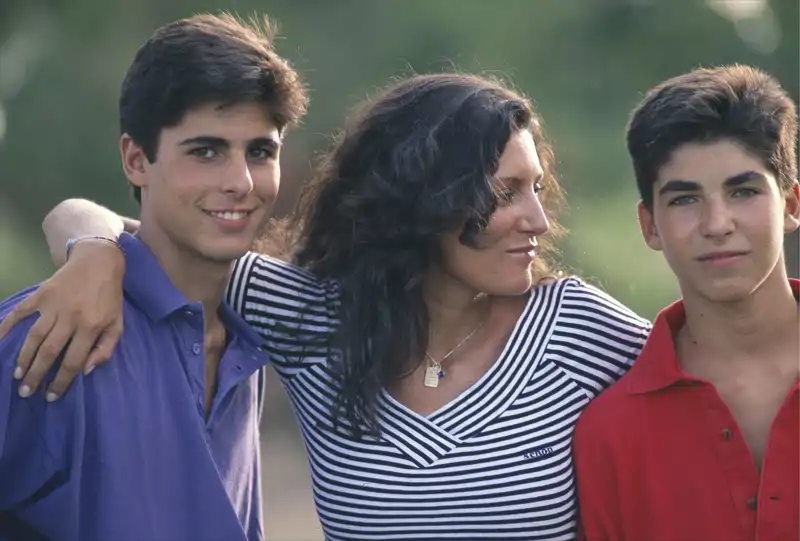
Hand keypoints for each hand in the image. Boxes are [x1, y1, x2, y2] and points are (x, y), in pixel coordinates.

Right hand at [0, 240, 125, 399]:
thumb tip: (86, 370)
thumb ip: (106, 348)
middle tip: (26, 392)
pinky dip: (6, 324)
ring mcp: (54, 305)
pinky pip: (20, 311)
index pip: (73, 361)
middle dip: (37, 374)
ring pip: (34, 336)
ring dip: (24, 357)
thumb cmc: (110, 297)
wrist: (99, 262)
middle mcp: (71, 317)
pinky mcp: (41, 294)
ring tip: (17, 375)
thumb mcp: (117, 324)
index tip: (51, 396)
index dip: (61, 381)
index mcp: (91, 326)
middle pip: (50, 352)